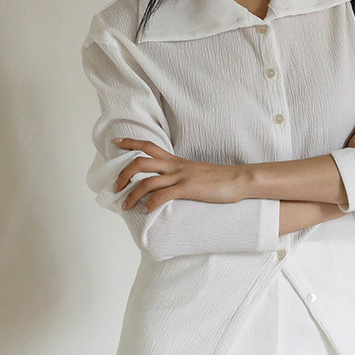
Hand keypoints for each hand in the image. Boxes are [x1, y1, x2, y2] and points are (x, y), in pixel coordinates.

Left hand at [111, 138, 243, 210]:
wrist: (239, 179)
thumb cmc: (220, 180)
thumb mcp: (196, 174)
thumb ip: (181, 177)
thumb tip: (170, 186)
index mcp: (176, 161)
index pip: (148, 146)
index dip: (130, 143)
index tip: (115, 143)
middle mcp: (175, 166)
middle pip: (141, 162)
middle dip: (124, 173)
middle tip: (116, 186)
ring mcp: (181, 176)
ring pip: (148, 181)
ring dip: (132, 194)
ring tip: (125, 206)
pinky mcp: (189, 188)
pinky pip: (164, 195)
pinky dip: (151, 204)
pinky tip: (146, 211)